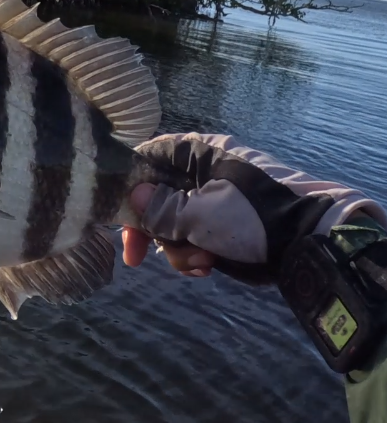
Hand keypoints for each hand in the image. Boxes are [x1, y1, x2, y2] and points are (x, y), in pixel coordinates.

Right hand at [121, 133, 386, 280]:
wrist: (308, 242)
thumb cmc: (252, 217)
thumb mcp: (200, 213)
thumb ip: (160, 208)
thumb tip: (131, 196)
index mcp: (197, 154)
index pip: (148, 156)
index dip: (128, 182)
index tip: (115, 211)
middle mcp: (199, 173)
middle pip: (153, 197)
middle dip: (152, 232)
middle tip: (138, 258)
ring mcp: (209, 201)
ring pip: (171, 224)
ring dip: (178, 249)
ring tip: (202, 262)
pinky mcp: (219, 226)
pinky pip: (191, 239)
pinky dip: (194, 255)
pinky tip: (208, 267)